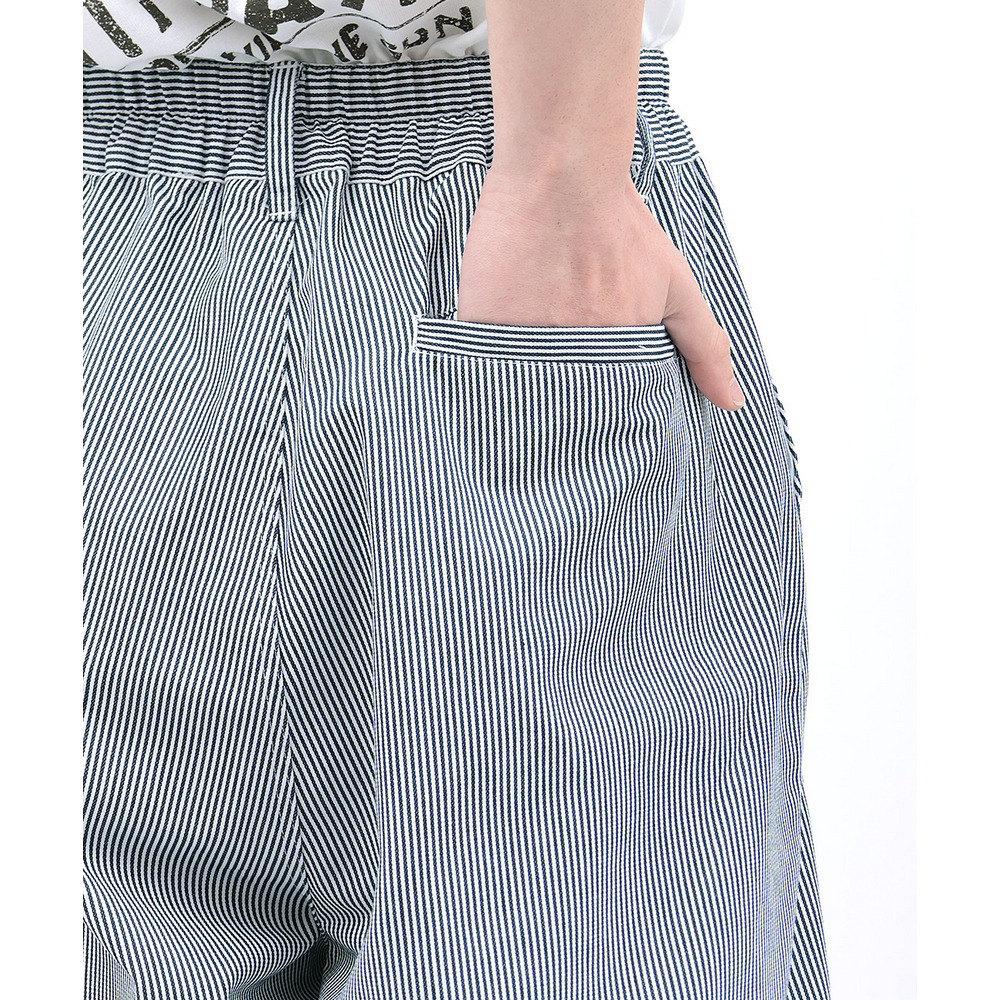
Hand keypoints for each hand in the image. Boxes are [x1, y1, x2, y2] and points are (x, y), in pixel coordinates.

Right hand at [456, 164, 745, 410]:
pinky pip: (478, 359)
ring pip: (516, 384)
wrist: (566, 171)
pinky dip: (482, 358)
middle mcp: (571, 353)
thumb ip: (703, 347)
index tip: (585, 401)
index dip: (592, 411)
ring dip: (517, 379)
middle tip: (550, 369)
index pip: (601, 411)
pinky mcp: (482, 320)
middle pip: (556, 402)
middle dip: (554, 400)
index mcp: (615, 356)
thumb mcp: (675, 286)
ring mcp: (524, 339)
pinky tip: (493, 336)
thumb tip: (732, 401)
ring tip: (521, 347)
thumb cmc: (620, 224)